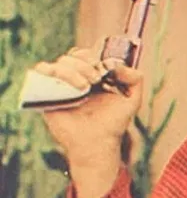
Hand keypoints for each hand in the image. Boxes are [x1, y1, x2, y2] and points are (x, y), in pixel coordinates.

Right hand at [35, 47, 142, 197]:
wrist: (96, 143)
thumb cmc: (113, 123)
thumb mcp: (132, 99)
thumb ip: (135, 78)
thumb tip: (116, 64)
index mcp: (92, 77)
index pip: (87, 54)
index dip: (94, 55)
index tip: (103, 68)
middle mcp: (74, 80)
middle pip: (73, 56)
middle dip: (86, 64)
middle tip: (95, 80)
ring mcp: (60, 87)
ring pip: (59, 63)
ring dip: (73, 70)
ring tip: (84, 87)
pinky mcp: (46, 96)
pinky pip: (40, 73)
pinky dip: (51, 72)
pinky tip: (67, 86)